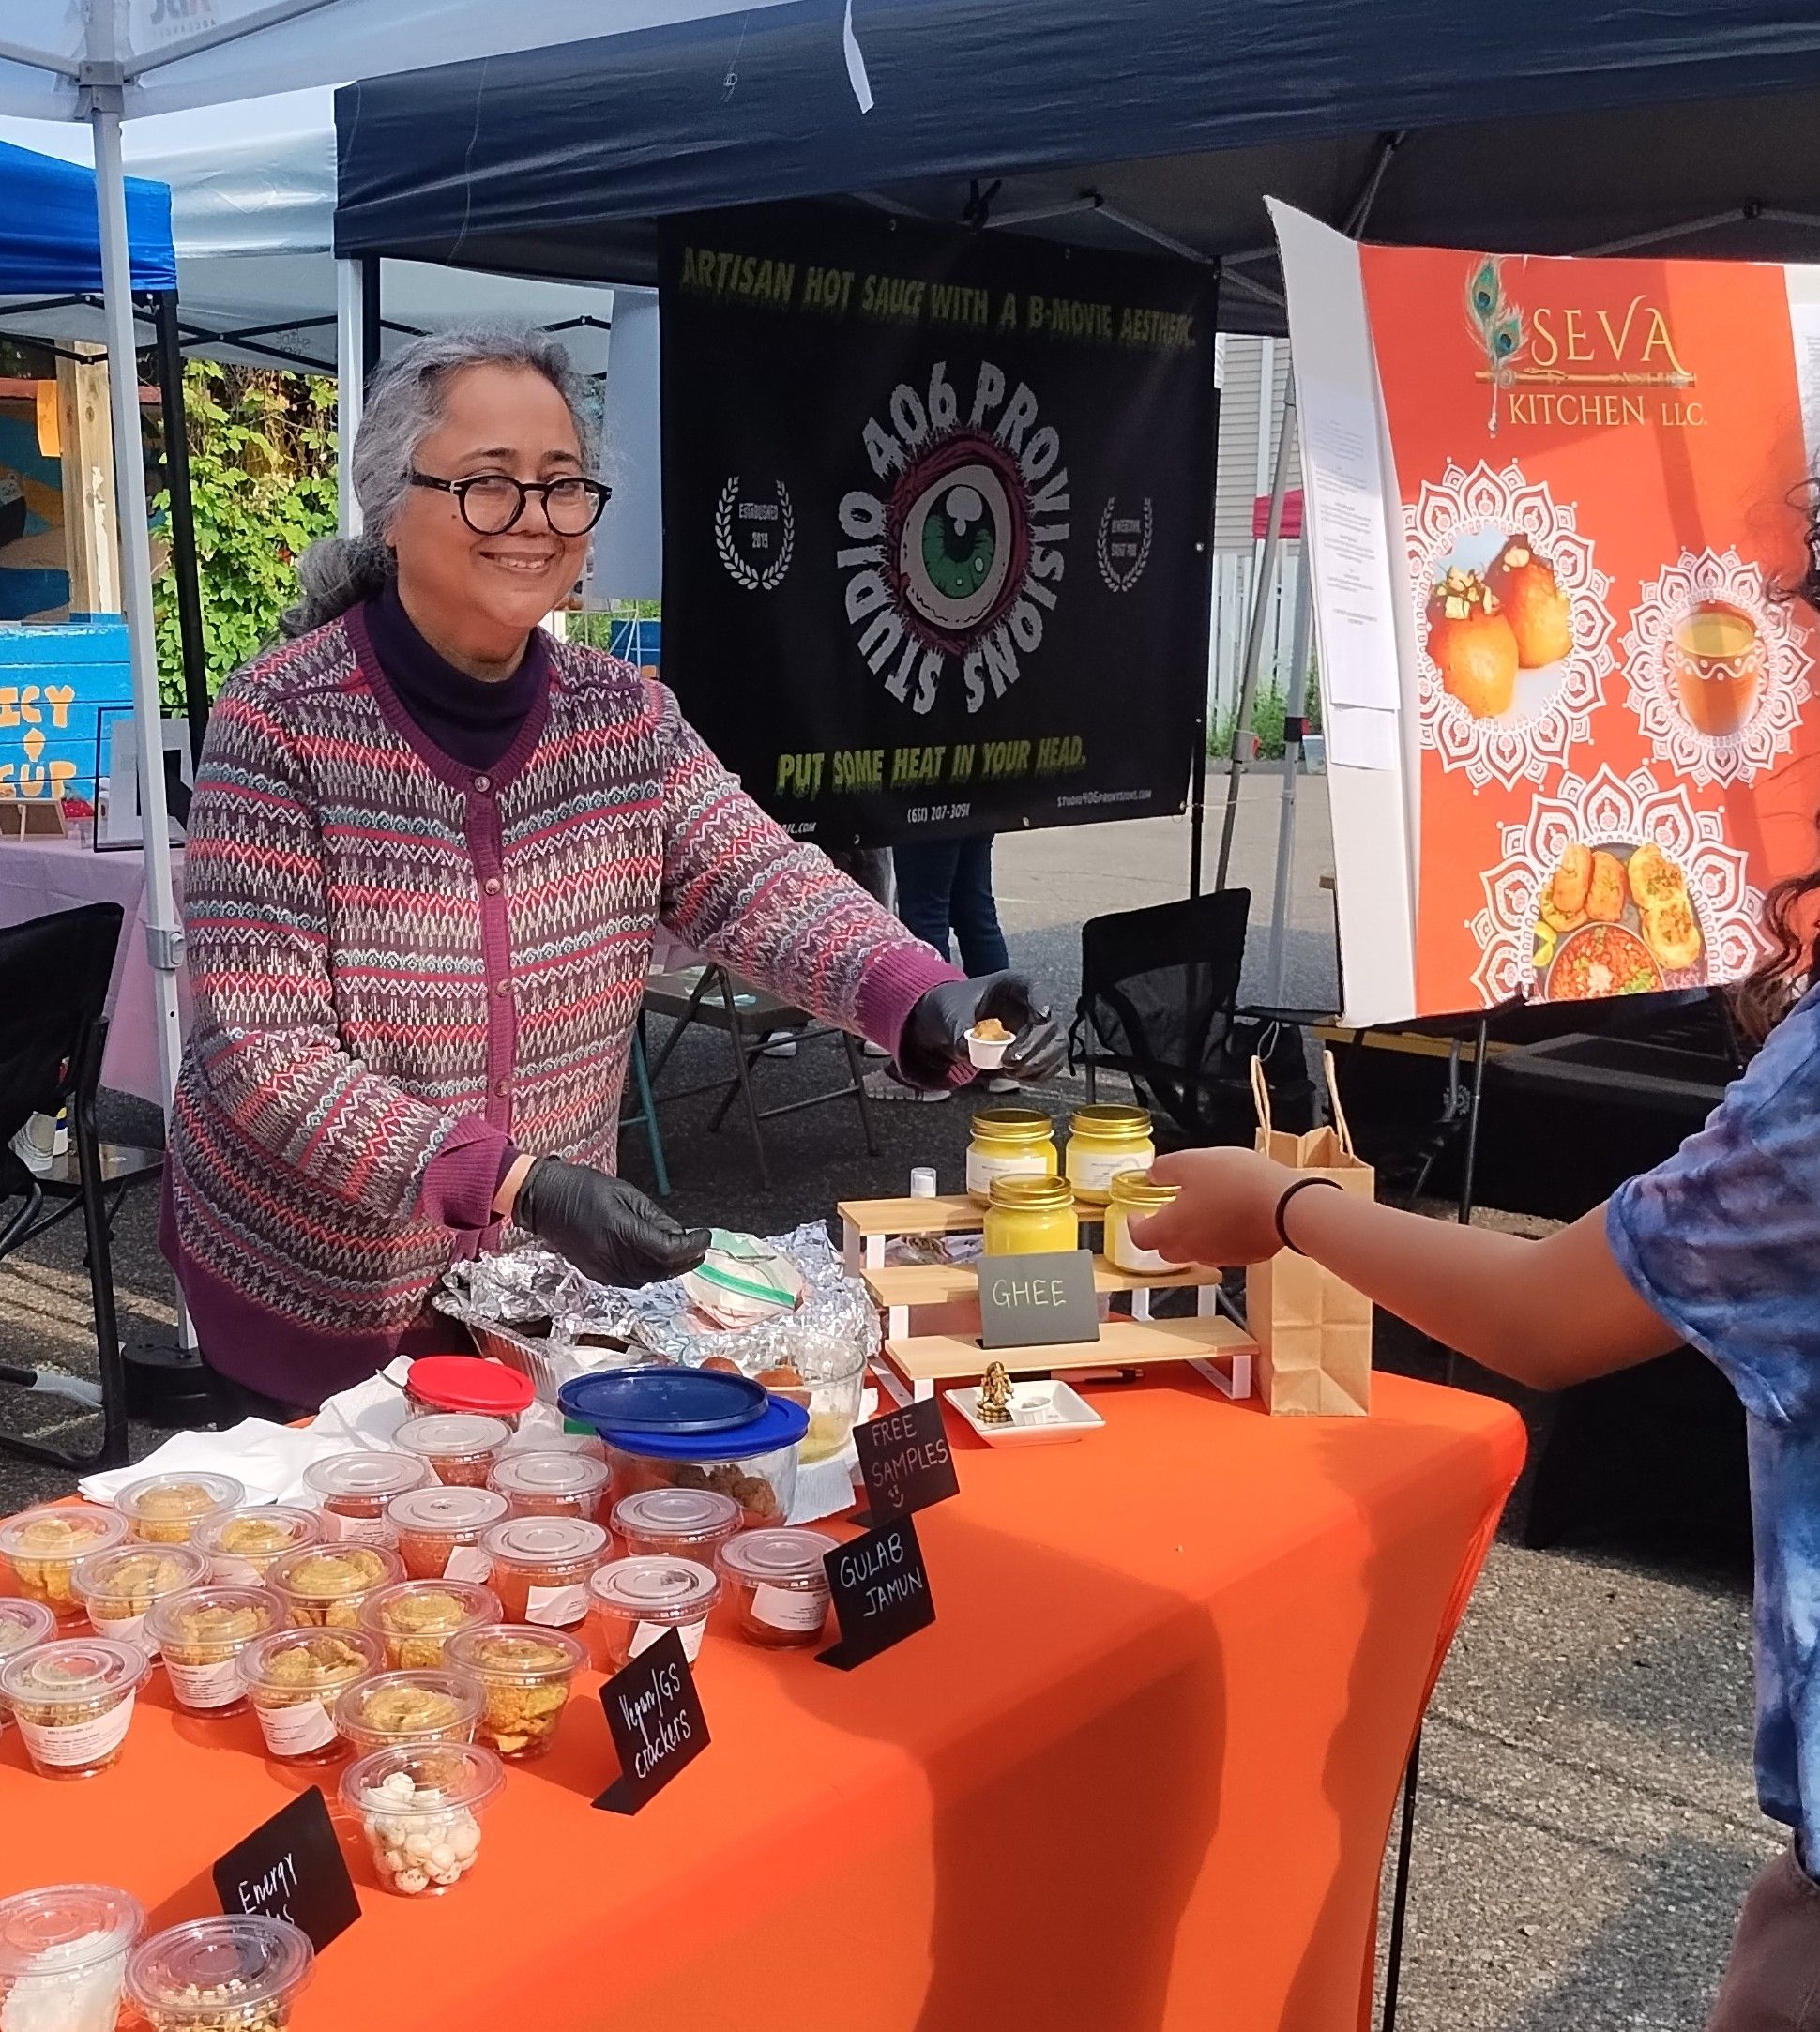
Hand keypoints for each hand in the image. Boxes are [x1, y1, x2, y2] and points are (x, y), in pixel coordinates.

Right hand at [512, 1157, 709, 1287]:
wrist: (543, 1200)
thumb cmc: (582, 1187)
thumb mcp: (624, 1192)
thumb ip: (654, 1217)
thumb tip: (679, 1234)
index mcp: (620, 1232)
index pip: (667, 1251)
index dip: (692, 1247)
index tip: (705, 1237)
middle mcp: (611, 1257)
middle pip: (661, 1270)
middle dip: (685, 1260)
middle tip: (699, 1246)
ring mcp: (602, 1269)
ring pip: (648, 1279)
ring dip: (669, 1268)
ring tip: (682, 1252)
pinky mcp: (596, 1274)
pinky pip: (631, 1280)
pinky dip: (650, 1272)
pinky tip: (656, 1257)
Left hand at [896, 971, 1065, 1088]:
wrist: (953, 1022)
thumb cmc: (956, 1007)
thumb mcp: (951, 1012)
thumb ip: (959, 1028)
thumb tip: (966, 1049)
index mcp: (1012, 985)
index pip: (1034, 988)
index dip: (1041, 1001)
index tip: (1041, 1016)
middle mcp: (1031, 1005)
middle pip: (1049, 1024)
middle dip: (1033, 1046)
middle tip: (1009, 1061)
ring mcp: (1037, 1028)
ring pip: (1057, 1045)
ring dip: (1039, 1062)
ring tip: (1011, 1072)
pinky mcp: (1037, 1049)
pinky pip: (1051, 1062)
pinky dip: (1039, 1073)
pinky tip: (1018, 1075)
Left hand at [1126, 1148, 1300, 1265]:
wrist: (1286, 1206)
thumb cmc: (1237, 1183)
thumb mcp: (1192, 1161)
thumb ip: (1164, 1169)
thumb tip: (1152, 1174)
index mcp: (1172, 1228)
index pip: (1140, 1237)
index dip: (1133, 1226)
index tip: (1135, 1215)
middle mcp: (1192, 1249)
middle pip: (1166, 1249)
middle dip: (1162, 1232)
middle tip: (1167, 1213)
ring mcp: (1220, 1256)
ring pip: (1195, 1250)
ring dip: (1192, 1233)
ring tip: (1202, 1209)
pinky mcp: (1244, 1256)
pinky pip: (1223, 1249)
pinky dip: (1219, 1235)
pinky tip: (1230, 1215)